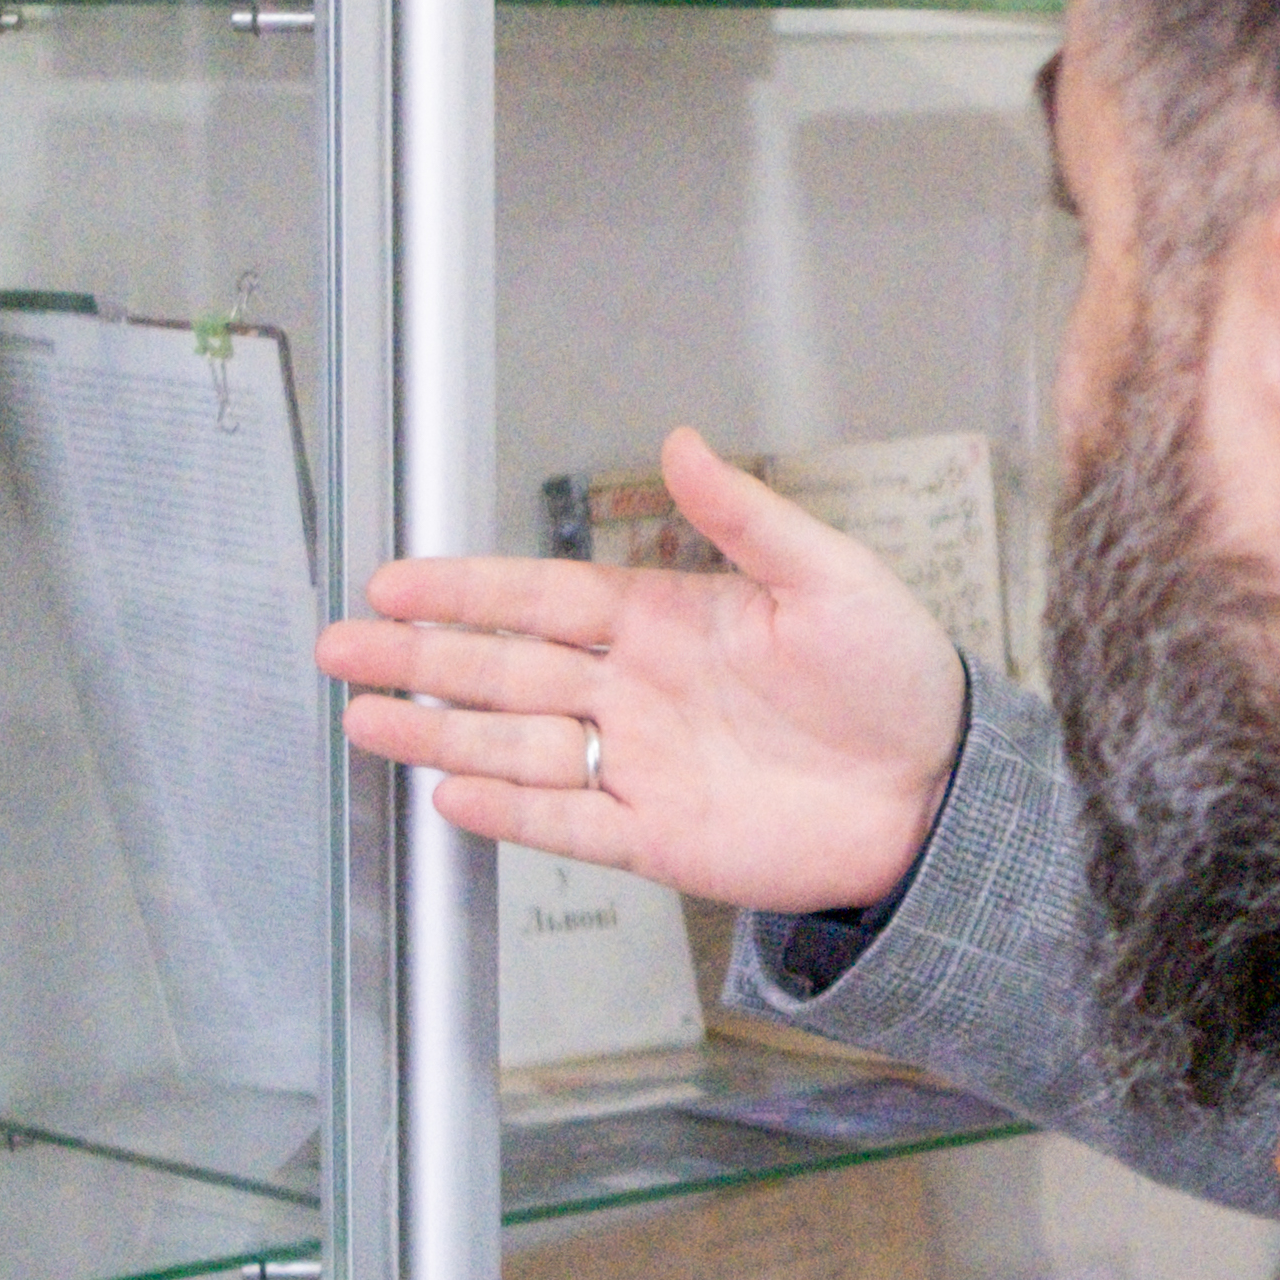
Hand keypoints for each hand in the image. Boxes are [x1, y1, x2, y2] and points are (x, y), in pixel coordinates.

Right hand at [315, 429, 970, 915]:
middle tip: (339, 649)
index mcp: (668, 620)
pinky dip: (510, 811)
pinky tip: (450, 791)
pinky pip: (568, 823)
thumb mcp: (828, 576)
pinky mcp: (660, 838)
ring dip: (440, 731)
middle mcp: (639, 691)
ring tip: (364, 719)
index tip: (395, 582)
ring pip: (517, 745)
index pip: (543, 599)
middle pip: (506, 670)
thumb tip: (681, 442)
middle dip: (421, 658)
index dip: (467, 590)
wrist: (941, 789)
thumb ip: (746, 517)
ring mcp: (643, 766)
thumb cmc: (896, 676)